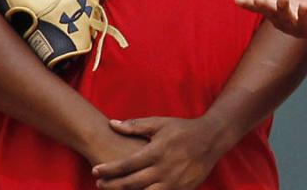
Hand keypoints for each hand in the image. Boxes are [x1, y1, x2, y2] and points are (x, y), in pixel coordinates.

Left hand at [91, 116, 227, 188]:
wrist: (211, 139)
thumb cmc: (182, 129)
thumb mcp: (160, 123)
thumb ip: (136, 125)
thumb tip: (112, 123)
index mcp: (157, 151)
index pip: (126, 164)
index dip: (109, 170)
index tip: (95, 171)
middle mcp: (164, 169)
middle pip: (131, 183)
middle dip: (111, 185)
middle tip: (99, 184)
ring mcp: (174, 183)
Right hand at [234, 0, 306, 41]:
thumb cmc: (299, 1)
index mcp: (272, 7)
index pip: (257, 5)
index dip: (247, 3)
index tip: (237, 0)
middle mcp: (280, 18)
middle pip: (270, 12)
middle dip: (263, 6)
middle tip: (256, 0)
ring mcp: (294, 25)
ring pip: (286, 18)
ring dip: (284, 8)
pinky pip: (305, 23)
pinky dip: (304, 15)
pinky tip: (304, 6)